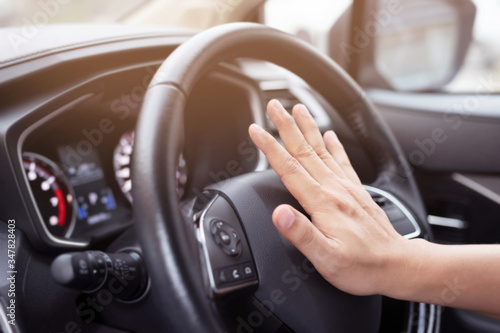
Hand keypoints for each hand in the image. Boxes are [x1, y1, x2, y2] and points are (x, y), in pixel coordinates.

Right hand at [248, 100, 412, 295]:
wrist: (397, 265)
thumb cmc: (361, 266)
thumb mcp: (326, 258)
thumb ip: (301, 234)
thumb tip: (279, 214)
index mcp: (323, 203)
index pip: (290, 168)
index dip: (270, 148)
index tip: (257, 130)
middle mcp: (335, 189)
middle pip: (304, 151)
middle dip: (286, 126)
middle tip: (274, 106)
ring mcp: (346, 188)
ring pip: (322, 150)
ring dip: (307, 128)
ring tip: (298, 109)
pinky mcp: (356, 191)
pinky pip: (342, 161)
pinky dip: (334, 145)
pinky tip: (330, 135)